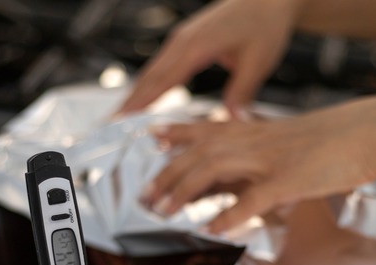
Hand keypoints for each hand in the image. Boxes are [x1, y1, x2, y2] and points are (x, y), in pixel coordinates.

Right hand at [118, 0, 302, 117]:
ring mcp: (181, 40)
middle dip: (129, 103)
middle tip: (109, 129)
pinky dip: (150, 85)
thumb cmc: (265, 24)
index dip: (141, 103)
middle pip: (148, 77)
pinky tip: (145, 100)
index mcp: (196, 46)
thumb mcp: (259, 62)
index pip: (162, 81)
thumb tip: (233, 121)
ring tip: (121, 120)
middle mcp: (182, 42)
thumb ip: (242, 93)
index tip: (122, 121)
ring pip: (152, 72)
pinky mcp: (186, 41)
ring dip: (136, 95)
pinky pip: (162, 66)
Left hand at [141, 99, 375, 232]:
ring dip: (184, 191)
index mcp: (258, 131)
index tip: (152, 138)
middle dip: (168, 174)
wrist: (370, 132)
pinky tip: (212, 229)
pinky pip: (252, 198)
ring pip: (214, 168)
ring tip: (163, 211)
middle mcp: (257, 141)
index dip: (177, 133)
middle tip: (145, 197)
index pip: (207, 128)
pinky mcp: (290, 179)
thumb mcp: (293, 143)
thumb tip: (244, 179)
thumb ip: (265, 157)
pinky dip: (229, 214)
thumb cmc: (336, 141)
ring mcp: (271, 159)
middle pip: (200, 153)